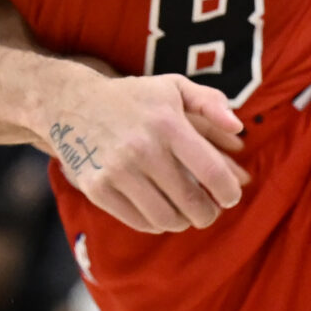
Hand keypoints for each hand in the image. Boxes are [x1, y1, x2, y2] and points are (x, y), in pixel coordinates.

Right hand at [42, 68, 245, 234]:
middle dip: (208, 214)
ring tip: (186, 214)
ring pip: (166, 218)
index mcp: (168, 124)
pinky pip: (139, 221)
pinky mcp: (98, 188)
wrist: (72, 104)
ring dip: (183, 222)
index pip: (211, 172)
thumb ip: (211, 102)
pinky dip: (156, 223)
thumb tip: (239, 129)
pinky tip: (161, 213)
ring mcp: (118, 171)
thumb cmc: (134, 98)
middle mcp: (143, 149)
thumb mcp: (174, 86)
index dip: (228, 192)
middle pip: (191, 203)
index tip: (230, 197)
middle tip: (210, 212)